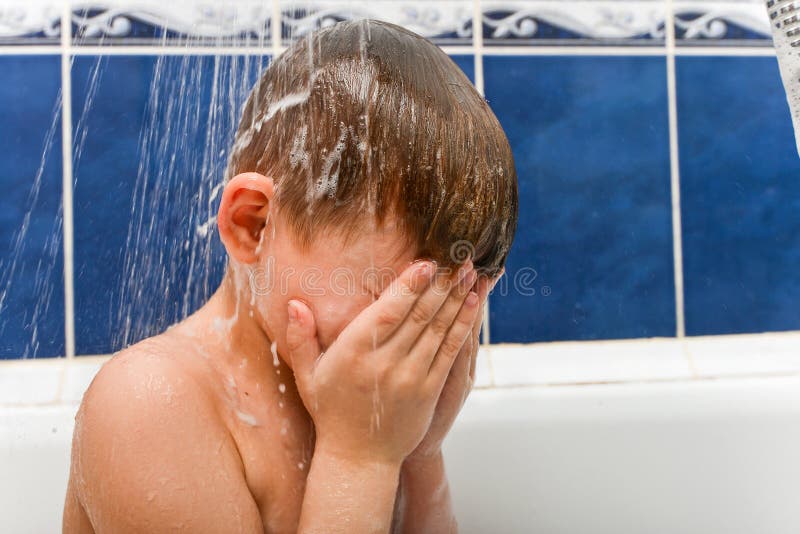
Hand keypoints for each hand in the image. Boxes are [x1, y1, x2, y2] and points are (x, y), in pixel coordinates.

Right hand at [285, 260, 482, 466]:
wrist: (358, 458)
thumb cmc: (331, 411)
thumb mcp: (307, 375)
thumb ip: (300, 338)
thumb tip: (294, 303)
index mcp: (354, 353)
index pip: (388, 312)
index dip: (409, 286)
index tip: (427, 262)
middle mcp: (385, 363)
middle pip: (419, 315)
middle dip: (442, 282)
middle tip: (460, 254)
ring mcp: (411, 377)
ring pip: (439, 329)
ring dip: (457, 297)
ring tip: (472, 270)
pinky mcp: (429, 390)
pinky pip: (450, 351)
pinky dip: (462, 325)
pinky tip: (472, 302)